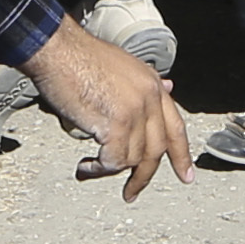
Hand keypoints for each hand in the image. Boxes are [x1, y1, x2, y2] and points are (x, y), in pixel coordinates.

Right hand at [28, 22, 190, 195]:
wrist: (57, 50)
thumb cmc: (78, 58)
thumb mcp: (121, 67)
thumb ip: (142, 85)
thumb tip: (167, 87)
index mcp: (152, 85)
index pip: (175, 127)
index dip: (181, 155)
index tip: (186, 176)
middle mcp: (150, 98)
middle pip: (156, 150)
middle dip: (143, 176)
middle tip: (131, 193)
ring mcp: (136, 111)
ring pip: (132, 158)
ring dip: (108, 170)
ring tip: (88, 169)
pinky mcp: (117, 124)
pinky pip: (114, 161)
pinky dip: (98, 170)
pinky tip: (84, 167)